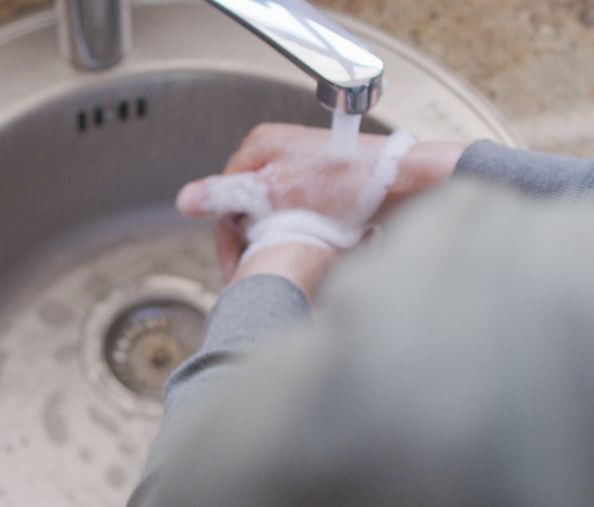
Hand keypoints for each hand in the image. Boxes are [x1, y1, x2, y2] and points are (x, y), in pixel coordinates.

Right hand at [177, 124, 463, 292]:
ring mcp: (299, 173)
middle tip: (258, 272)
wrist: (406, 186)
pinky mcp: (321, 190)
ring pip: (268, 218)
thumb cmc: (350, 181)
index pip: (223, 199)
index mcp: (259, 147)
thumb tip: (186, 201)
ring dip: (273, 244)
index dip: (227, 239)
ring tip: (286, 265)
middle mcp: (277, 156)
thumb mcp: (278, 192)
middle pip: (244, 210)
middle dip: (250, 243)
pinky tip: (307, 253)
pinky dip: (296, 239)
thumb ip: (228, 196)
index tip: (236, 268)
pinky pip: (294, 220)